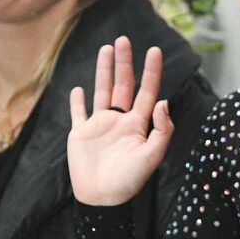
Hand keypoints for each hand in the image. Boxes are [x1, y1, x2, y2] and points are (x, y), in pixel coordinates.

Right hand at [67, 36, 172, 205]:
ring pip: (102, 92)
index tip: (154, 50)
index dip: (151, 72)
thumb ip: (161, 129)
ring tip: (107, 49)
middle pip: (123, 85)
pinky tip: (78, 89)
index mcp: (138, 125)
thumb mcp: (152, 155)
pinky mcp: (80, 134)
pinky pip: (78, 113)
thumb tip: (162, 101)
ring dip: (104, 71)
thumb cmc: (129, 181)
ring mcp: (99, 126)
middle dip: (124, 63)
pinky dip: (77, 101)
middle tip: (123, 39)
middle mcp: (119, 121)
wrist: (102, 199)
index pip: (147, 92)